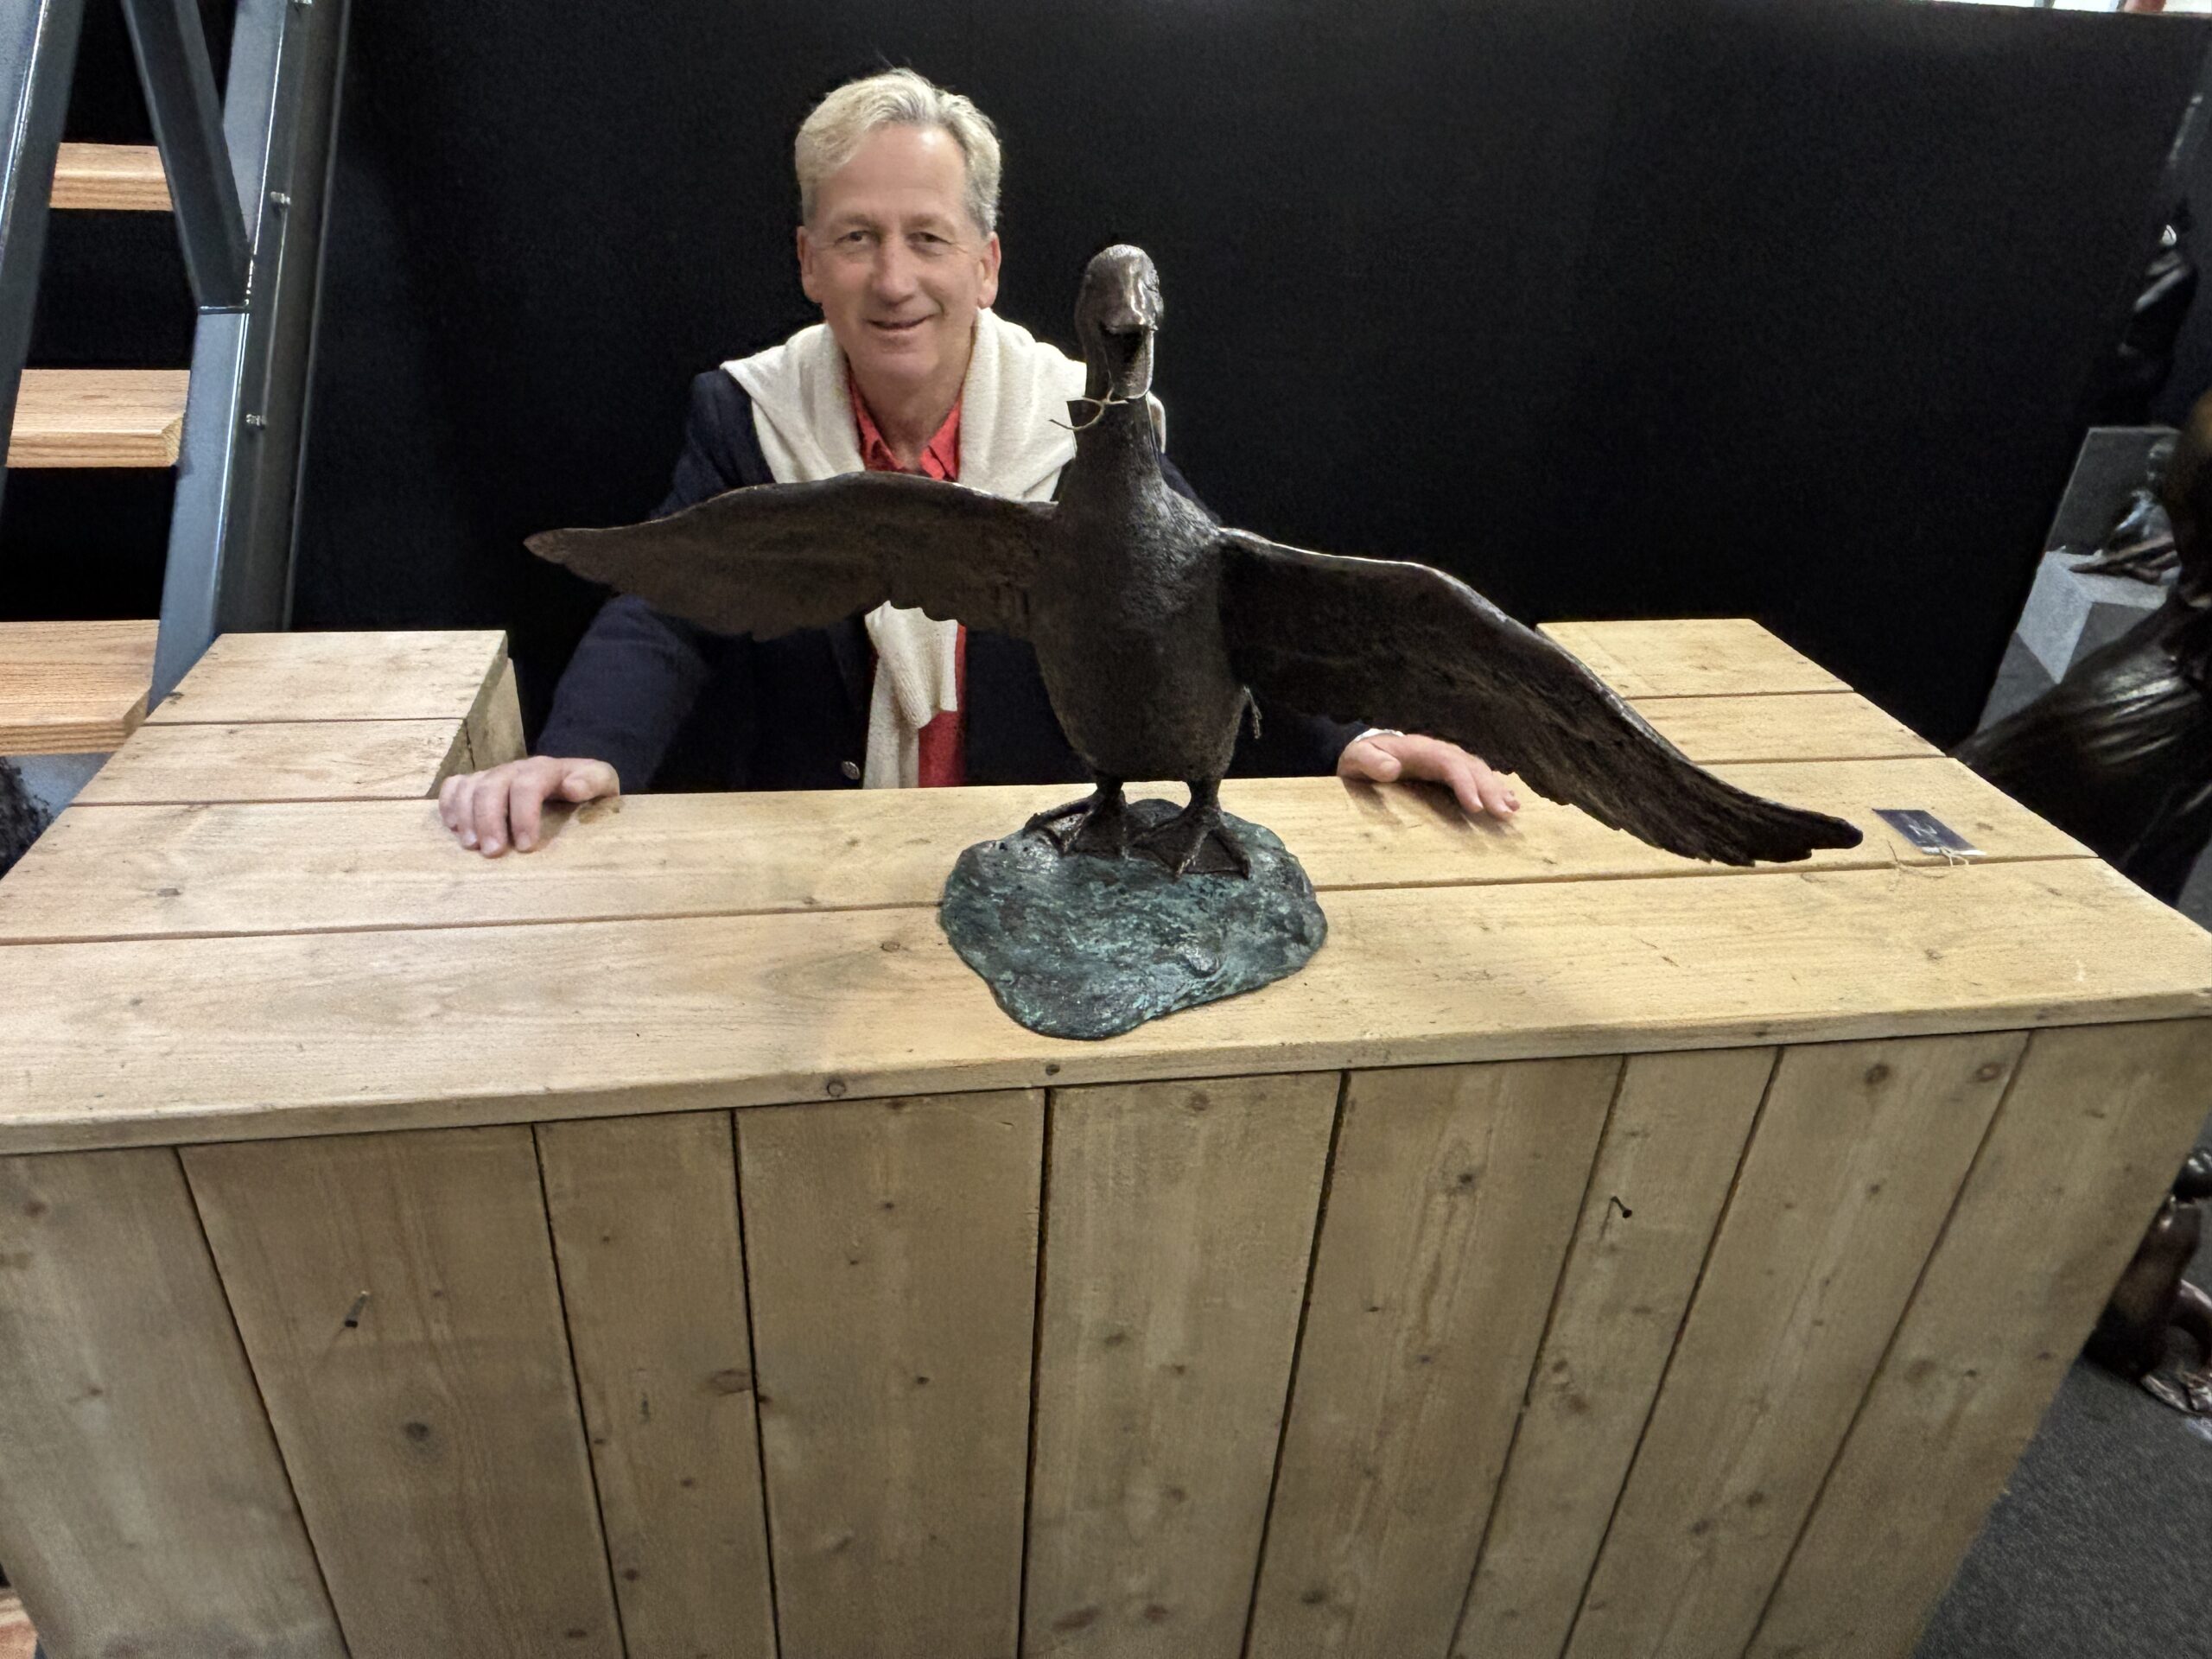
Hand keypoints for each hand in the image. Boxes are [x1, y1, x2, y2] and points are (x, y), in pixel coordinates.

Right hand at [437, 756, 618, 855]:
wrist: (576, 782)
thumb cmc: (588, 791)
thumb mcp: (603, 783)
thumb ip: (594, 781)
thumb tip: (573, 788)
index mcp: (548, 769)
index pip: (529, 784)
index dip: (523, 814)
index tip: (525, 846)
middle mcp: (517, 768)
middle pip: (493, 785)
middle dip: (489, 820)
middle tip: (492, 853)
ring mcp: (495, 775)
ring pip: (470, 786)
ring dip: (465, 816)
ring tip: (471, 846)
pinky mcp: (480, 784)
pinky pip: (455, 785)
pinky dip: (448, 804)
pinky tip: (453, 828)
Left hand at [1337, 731, 1519, 819]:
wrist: (1363, 752)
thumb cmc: (1360, 758)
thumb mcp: (1357, 759)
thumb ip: (1371, 762)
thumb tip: (1391, 769)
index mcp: (1421, 750)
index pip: (1450, 764)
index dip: (1465, 784)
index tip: (1476, 807)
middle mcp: (1440, 752)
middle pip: (1471, 768)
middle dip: (1490, 790)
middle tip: (1504, 814)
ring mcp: (1447, 760)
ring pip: (1479, 771)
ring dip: (1497, 789)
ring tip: (1513, 809)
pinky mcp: (1449, 771)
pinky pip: (1476, 776)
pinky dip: (1494, 788)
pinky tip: (1509, 801)